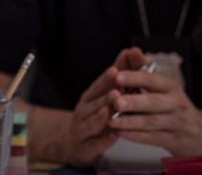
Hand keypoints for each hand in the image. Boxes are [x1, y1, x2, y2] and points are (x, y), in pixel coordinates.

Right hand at [64, 48, 146, 167]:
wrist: (73, 143)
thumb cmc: (94, 116)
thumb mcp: (102, 97)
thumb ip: (116, 77)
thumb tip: (128, 53)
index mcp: (89, 97)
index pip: (97, 86)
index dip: (106, 78)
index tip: (115, 70)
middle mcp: (83, 111)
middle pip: (95, 103)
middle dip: (106, 97)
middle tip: (118, 91)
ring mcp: (82, 130)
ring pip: (92, 122)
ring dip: (102, 116)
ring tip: (112, 111)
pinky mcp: (84, 149)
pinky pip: (94, 144)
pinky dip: (104, 140)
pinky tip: (114, 136)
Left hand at [108, 67, 201, 155]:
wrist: (200, 134)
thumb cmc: (173, 105)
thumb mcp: (163, 87)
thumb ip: (144, 70)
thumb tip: (131, 51)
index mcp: (171, 86)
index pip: (152, 80)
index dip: (135, 78)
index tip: (117, 76)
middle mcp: (176, 103)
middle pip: (153, 102)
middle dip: (133, 102)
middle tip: (115, 100)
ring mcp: (177, 124)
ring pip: (151, 122)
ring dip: (130, 122)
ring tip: (111, 120)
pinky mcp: (176, 141)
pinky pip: (153, 138)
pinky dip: (136, 136)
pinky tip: (121, 133)